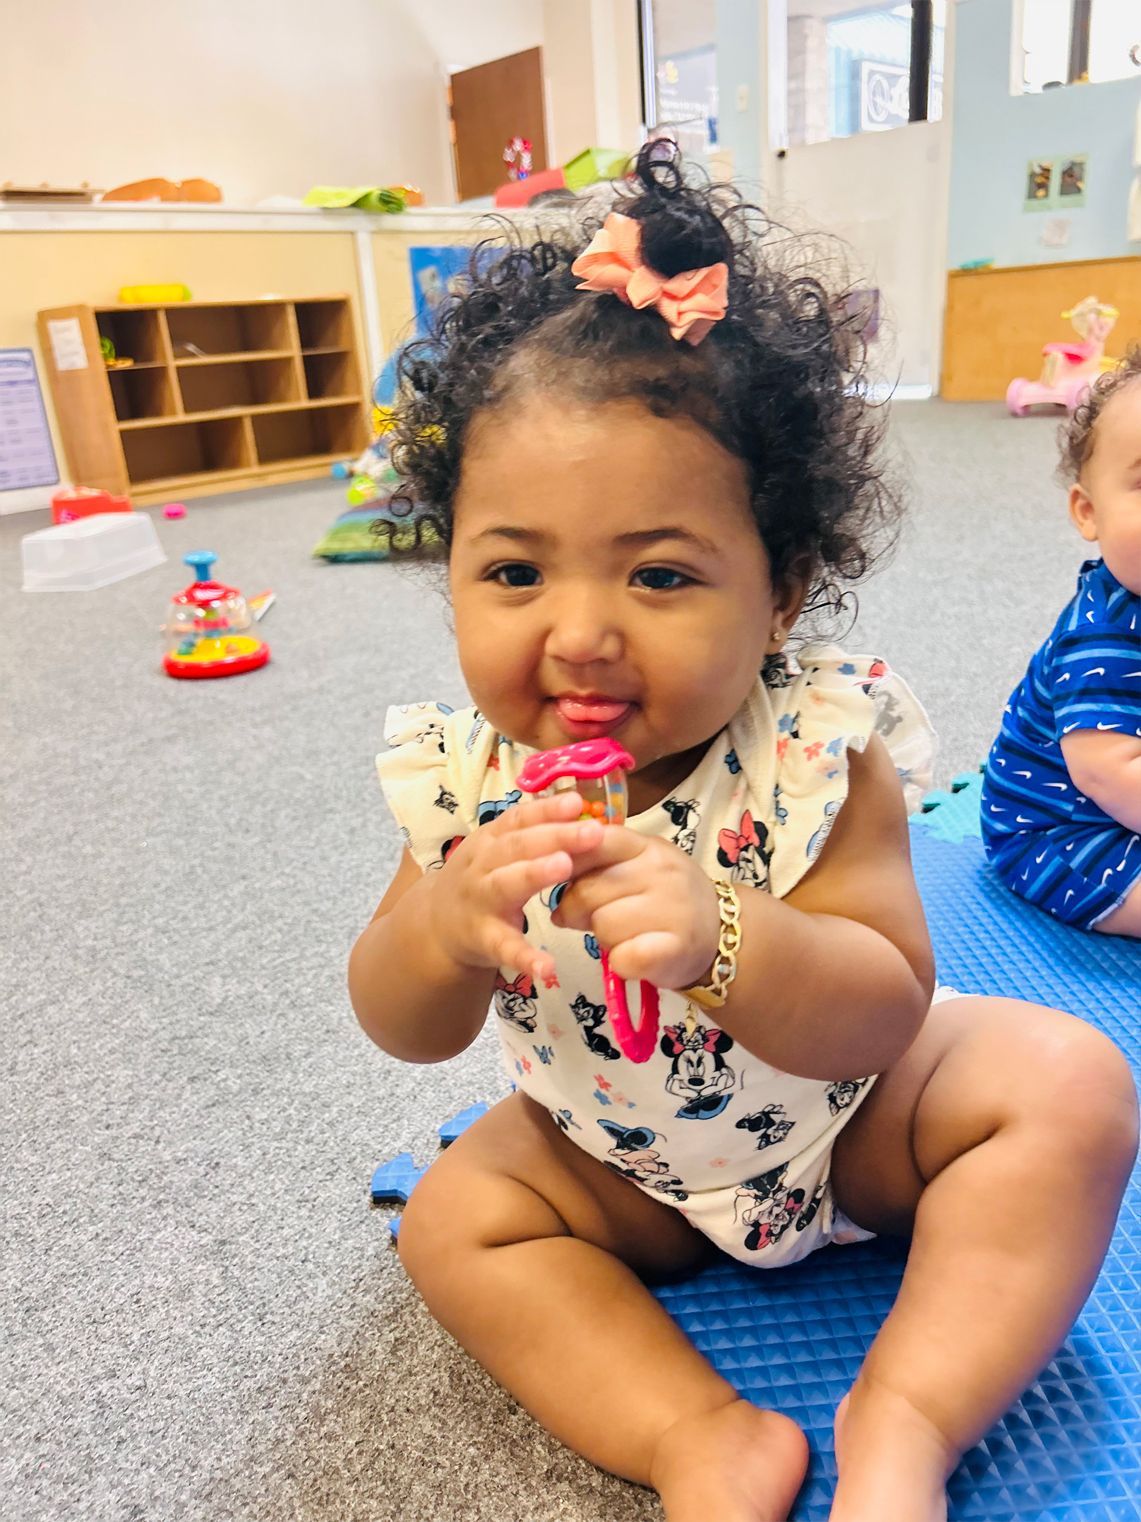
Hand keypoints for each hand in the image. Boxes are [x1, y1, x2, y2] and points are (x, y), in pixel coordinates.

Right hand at [429, 791, 602, 988]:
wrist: (436, 925)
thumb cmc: (481, 880)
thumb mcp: (497, 850)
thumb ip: (531, 831)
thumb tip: (579, 804)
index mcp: (490, 841)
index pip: (520, 819)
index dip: (548, 810)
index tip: (579, 802)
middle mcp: (482, 866)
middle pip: (517, 846)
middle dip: (555, 836)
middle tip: (592, 832)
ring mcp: (480, 902)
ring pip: (506, 884)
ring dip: (534, 873)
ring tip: (565, 866)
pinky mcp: (483, 939)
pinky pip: (505, 947)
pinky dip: (525, 957)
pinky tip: (548, 967)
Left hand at [551, 831, 720, 990]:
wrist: (723, 935)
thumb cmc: (669, 899)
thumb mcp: (641, 866)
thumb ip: (601, 862)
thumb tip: (550, 871)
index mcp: (649, 847)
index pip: (597, 841)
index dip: (567, 859)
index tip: (555, 875)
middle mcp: (662, 873)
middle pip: (588, 890)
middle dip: (577, 909)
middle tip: (588, 918)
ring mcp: (672, 910)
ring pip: (602, 925)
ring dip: (602, 937)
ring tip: (623, 935)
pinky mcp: (674, 949)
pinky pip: (623, 957)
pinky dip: (620, 963)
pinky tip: (633, 956)